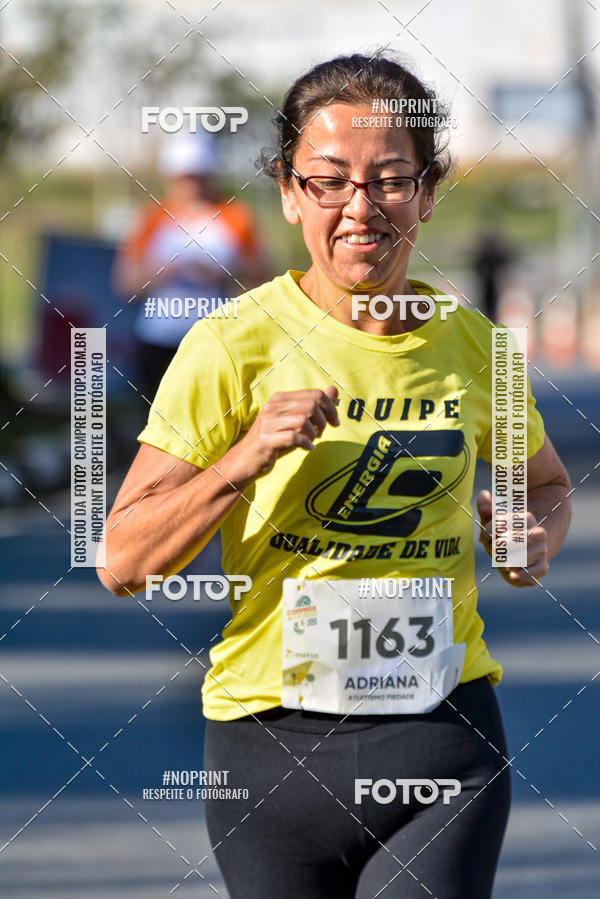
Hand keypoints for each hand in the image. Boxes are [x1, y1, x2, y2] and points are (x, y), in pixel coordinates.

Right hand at [224, 386, 339, 487]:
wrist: (245, 461)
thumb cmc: (274, 440)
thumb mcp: (295, 421)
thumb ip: (315, 406)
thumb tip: (333, 390)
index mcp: (280, 398)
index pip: (315, 394)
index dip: (331, 408)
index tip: (335, 422)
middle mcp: (273, 406)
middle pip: (312, 405)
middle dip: (324, 421)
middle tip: (320, 433)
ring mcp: (268, 422)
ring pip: (304, 420)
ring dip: (314, 433)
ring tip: (311, 440)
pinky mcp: (266, 439)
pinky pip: (294, 437)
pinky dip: (306, 443)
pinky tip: (308, 448)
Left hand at [476, 489, 548, 585]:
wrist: (518, 556)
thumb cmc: (503, 538)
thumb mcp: (493, 524)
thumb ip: (487, 510)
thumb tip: (483, 494)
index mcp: (527, 518)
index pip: (503, 524)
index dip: (488, 531)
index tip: (483, 537)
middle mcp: (538, 533)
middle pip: (512, 541)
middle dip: (498, 547)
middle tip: (494, 550)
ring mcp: (542, 550)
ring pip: (521, 556)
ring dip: (507, 561)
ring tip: (502, 562)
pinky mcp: (543, 566)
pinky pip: (535, 571)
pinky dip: (522, 575)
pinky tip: (511, 575)